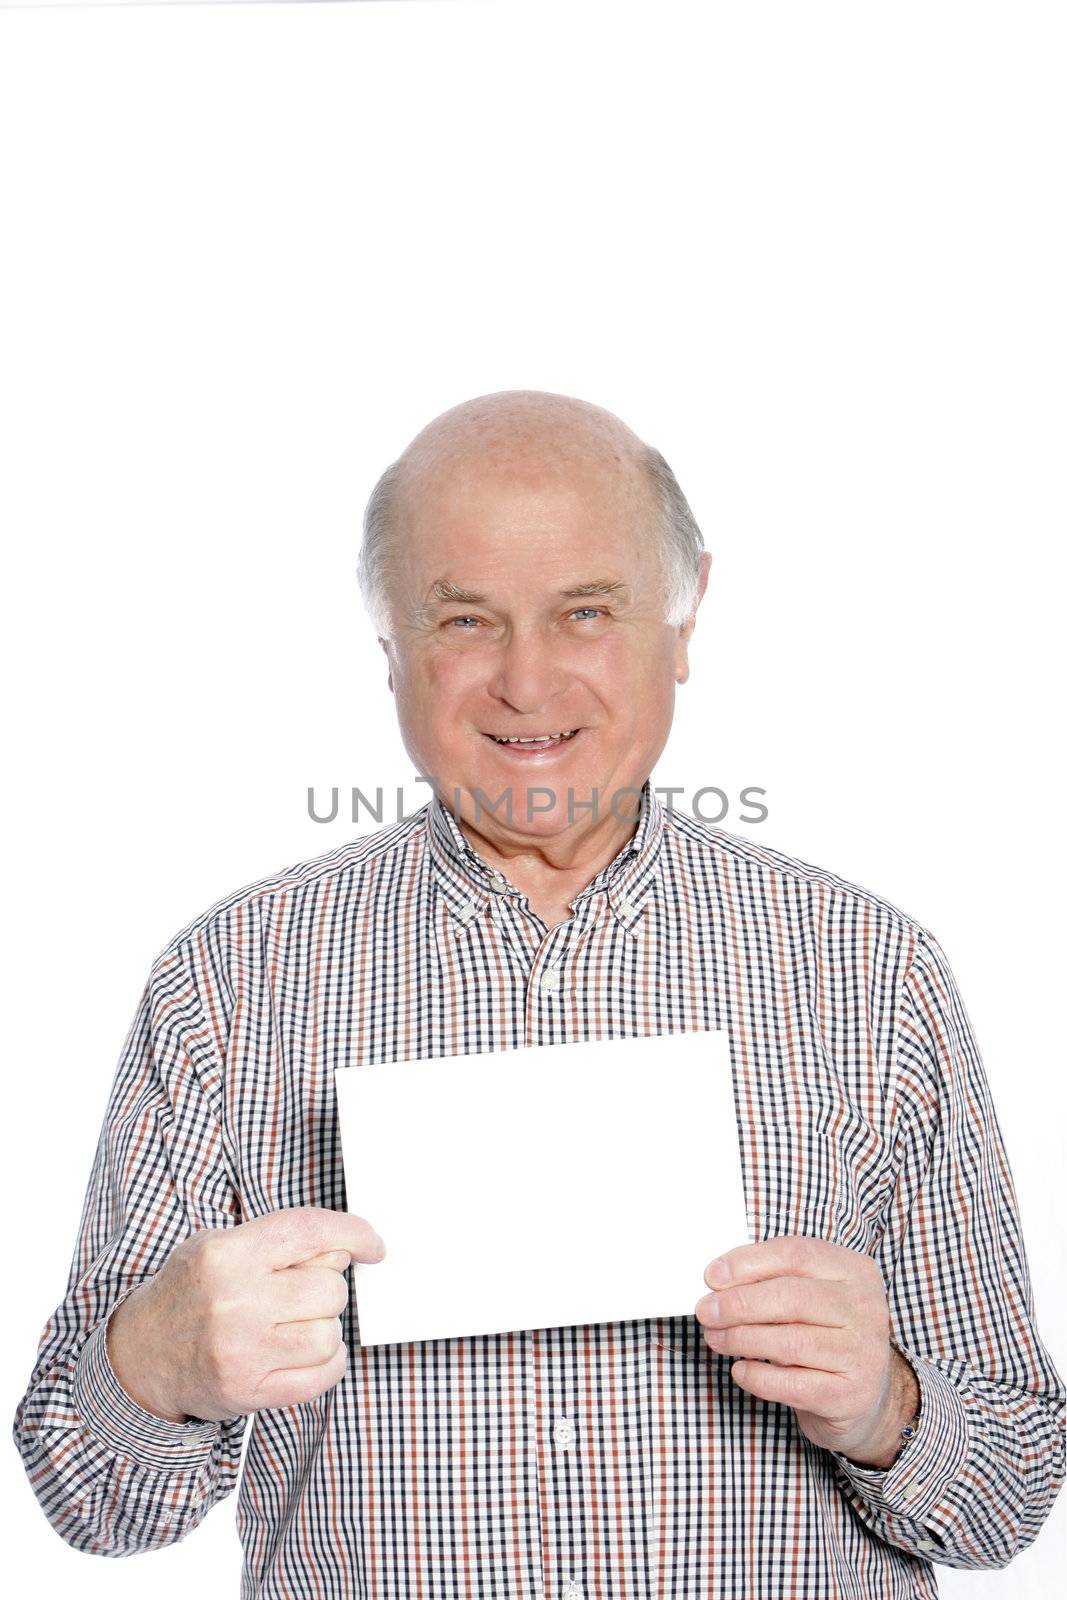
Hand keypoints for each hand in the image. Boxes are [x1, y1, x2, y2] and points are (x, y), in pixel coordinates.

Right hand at [106, 1206, 385, 1423]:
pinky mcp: (248, 1392)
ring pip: (329, 1334)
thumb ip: (280, 1242)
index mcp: (227, 1254)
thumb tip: (343, 1249)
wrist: (141, 1356)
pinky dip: (327, 1364)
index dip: (353, 1233)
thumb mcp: (221, 1246)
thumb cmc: (191, 1292)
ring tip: (297, 1325)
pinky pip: (321, 1377)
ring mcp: (241, 1351)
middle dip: (328, 1289)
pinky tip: (306, 1353)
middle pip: (329, 1288)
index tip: (373, 1244)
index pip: (309, 1231)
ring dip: (325, 1328)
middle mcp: (234, 1301)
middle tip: (303, 1294)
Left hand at [694, 1234, 919, 1465]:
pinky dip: (759, 1376)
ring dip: (742, 1339)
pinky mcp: (852, 1394)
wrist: (862, 1398)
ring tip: (715, 1339)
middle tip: (706, 1311)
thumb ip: (772, 1281)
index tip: (712, 1277)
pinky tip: (740, 1371)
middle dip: (740, 1304)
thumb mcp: (809, 1297)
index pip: (796, 1254)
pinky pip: (794, 1383)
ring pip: (791, 1341)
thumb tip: (718, 1280)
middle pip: (792, 1297)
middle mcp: (866, 1308)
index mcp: (854, 1270)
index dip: (748, 1263)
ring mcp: (863, 1352)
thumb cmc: (823, 1336)